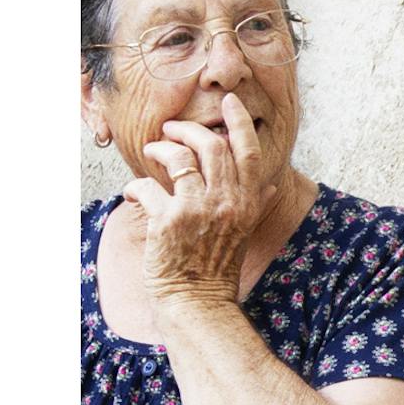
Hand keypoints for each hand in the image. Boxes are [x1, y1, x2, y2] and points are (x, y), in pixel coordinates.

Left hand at [124, 91, 281, 313]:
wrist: (197, 302)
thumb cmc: (217, 269)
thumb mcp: (245, 232)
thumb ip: (256, 204)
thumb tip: (270, 186)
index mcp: (248, 201)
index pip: (249, 150)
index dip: (238, 121)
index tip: (229, 102)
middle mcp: (227, 202)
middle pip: (211, 146)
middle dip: (188, 131)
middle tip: (172, 130)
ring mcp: (197, 210)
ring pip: (179, 159)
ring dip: (160, 150)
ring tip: (151, 152)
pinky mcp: (168, 221)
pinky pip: (147, 188)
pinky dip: (135, 187)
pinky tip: (132, 193)